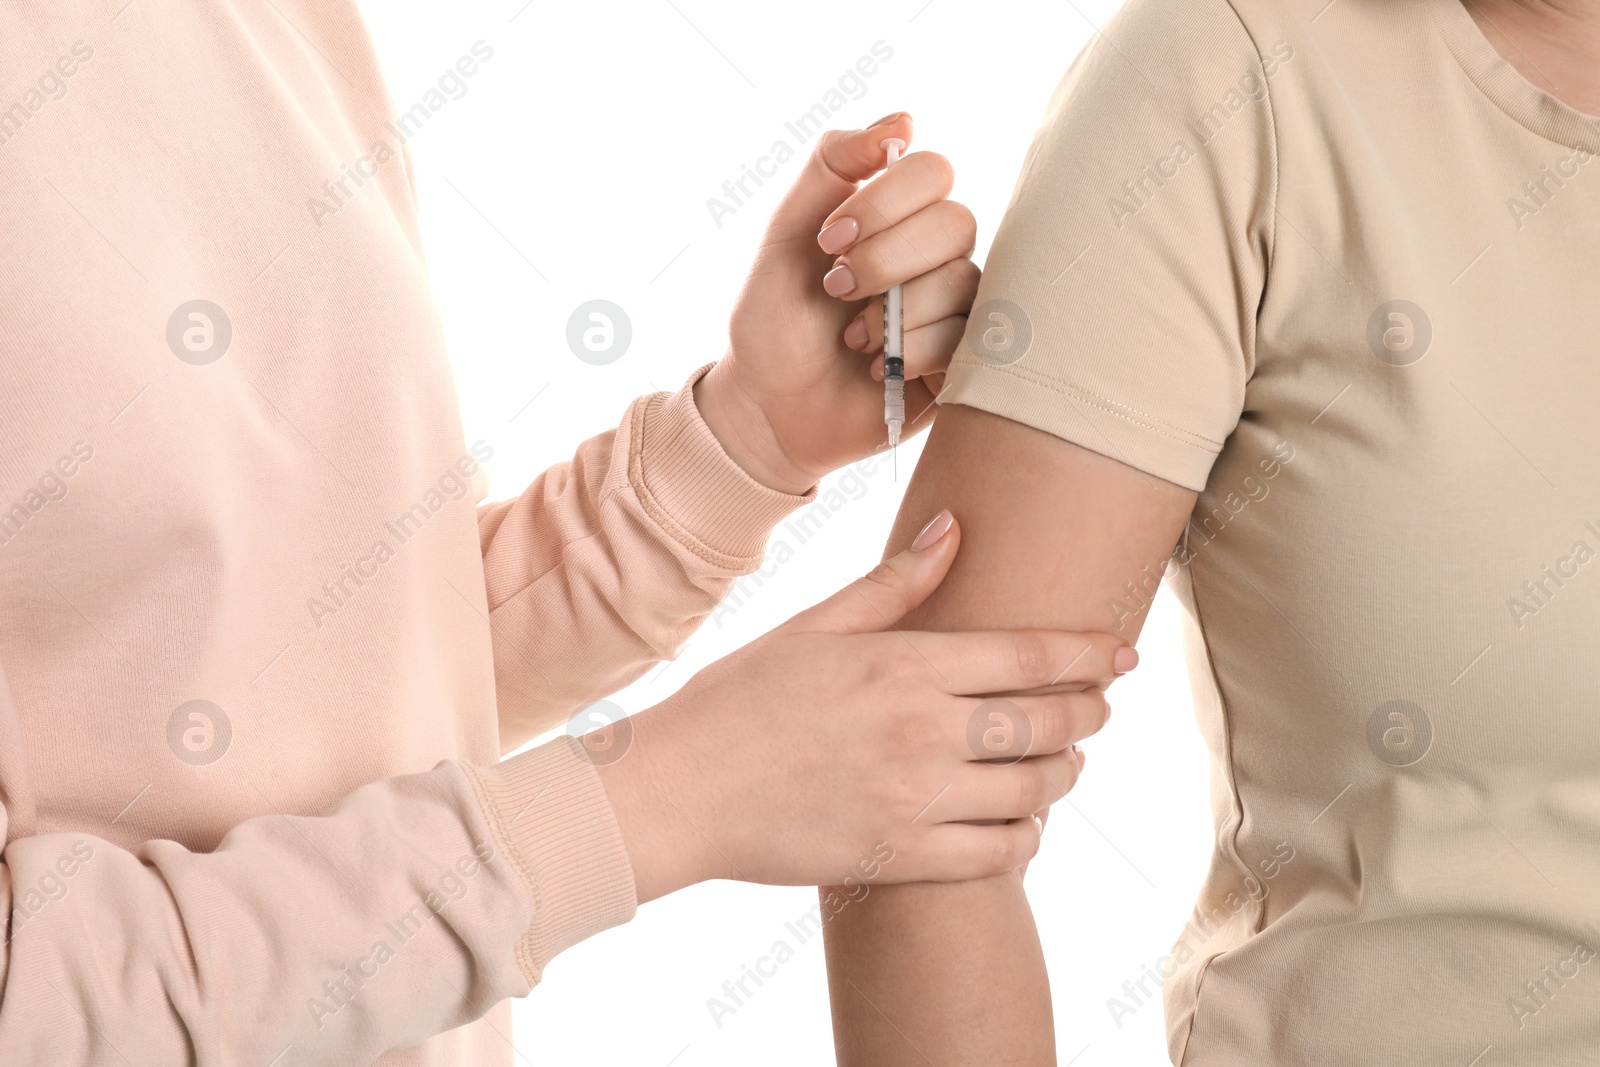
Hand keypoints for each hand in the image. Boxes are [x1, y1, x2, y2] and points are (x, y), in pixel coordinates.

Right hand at [593, 512, 1134, 902]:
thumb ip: (893, 584)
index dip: (1090, 653)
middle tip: (1097, 708)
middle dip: (1089, 712)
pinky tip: (1019, 824)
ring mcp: (915, 800)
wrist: (679, 791)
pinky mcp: (901, 859)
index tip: (1122, 653)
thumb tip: (954, 527)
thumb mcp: (813, 626)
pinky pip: (999, 855)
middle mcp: (922, 732)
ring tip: (1060, 764)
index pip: (1031, 655)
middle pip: (1049, 721)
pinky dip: (1025, 838)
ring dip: (1062, 774)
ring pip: (1035, 790)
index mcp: (904, 664)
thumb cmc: (739, 699)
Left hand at [695, 113, 979, 494]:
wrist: (767, 406)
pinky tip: (878, 367)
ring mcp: (954, 309)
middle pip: (956, 222)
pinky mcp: (962, 364)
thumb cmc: (775, 319)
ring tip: (853, 338)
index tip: (830, 237)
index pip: (933, 171)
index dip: (885, 200)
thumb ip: (833, 163)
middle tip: (836, 288)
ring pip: (962, 281)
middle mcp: (936, 256)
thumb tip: (906, 119)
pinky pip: (966, 339)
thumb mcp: (786, 231)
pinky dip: (912, 351)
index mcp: (899, 217)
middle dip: (885, 258)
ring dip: (894, 312)